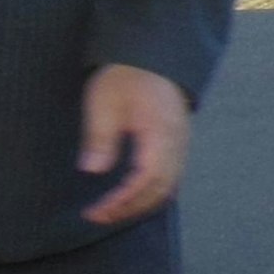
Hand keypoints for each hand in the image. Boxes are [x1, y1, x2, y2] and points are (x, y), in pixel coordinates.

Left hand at [78, 65, 191, 223]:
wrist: (152, 57)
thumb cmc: (125, 78)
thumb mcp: (104, 104)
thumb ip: (100, 138)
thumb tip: (93, 171)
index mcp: (159, 132)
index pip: (146, 178)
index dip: (123, 200)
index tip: (96, 210)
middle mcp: (176, 142)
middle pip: (160, 188)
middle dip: (131, 208)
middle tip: (99, 216)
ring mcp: (180, 143)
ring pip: (168, 185)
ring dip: (141, 203)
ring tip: (112, 211)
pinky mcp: (177, 143)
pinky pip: (170, 176)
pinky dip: (151, 192)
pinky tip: (131, 195)